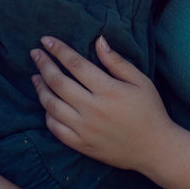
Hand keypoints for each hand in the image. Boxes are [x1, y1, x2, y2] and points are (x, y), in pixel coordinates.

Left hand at [30, 35, 173, 174]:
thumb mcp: (140, 81)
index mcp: (108, 90)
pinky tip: (47, 104)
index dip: (58, 50)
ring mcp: (85, 129)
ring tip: (35, 77)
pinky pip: (55, 129)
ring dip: (40, 88)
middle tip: (35, 54)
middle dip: (43, 65)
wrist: (155, 148)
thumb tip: (98, 40)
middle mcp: (92, 109)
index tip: (46, 40)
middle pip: (58, 82)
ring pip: (52, 105)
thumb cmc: (150, 110)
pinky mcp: (82, 145)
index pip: (75, 64)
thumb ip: (116, 61)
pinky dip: (47, 115)